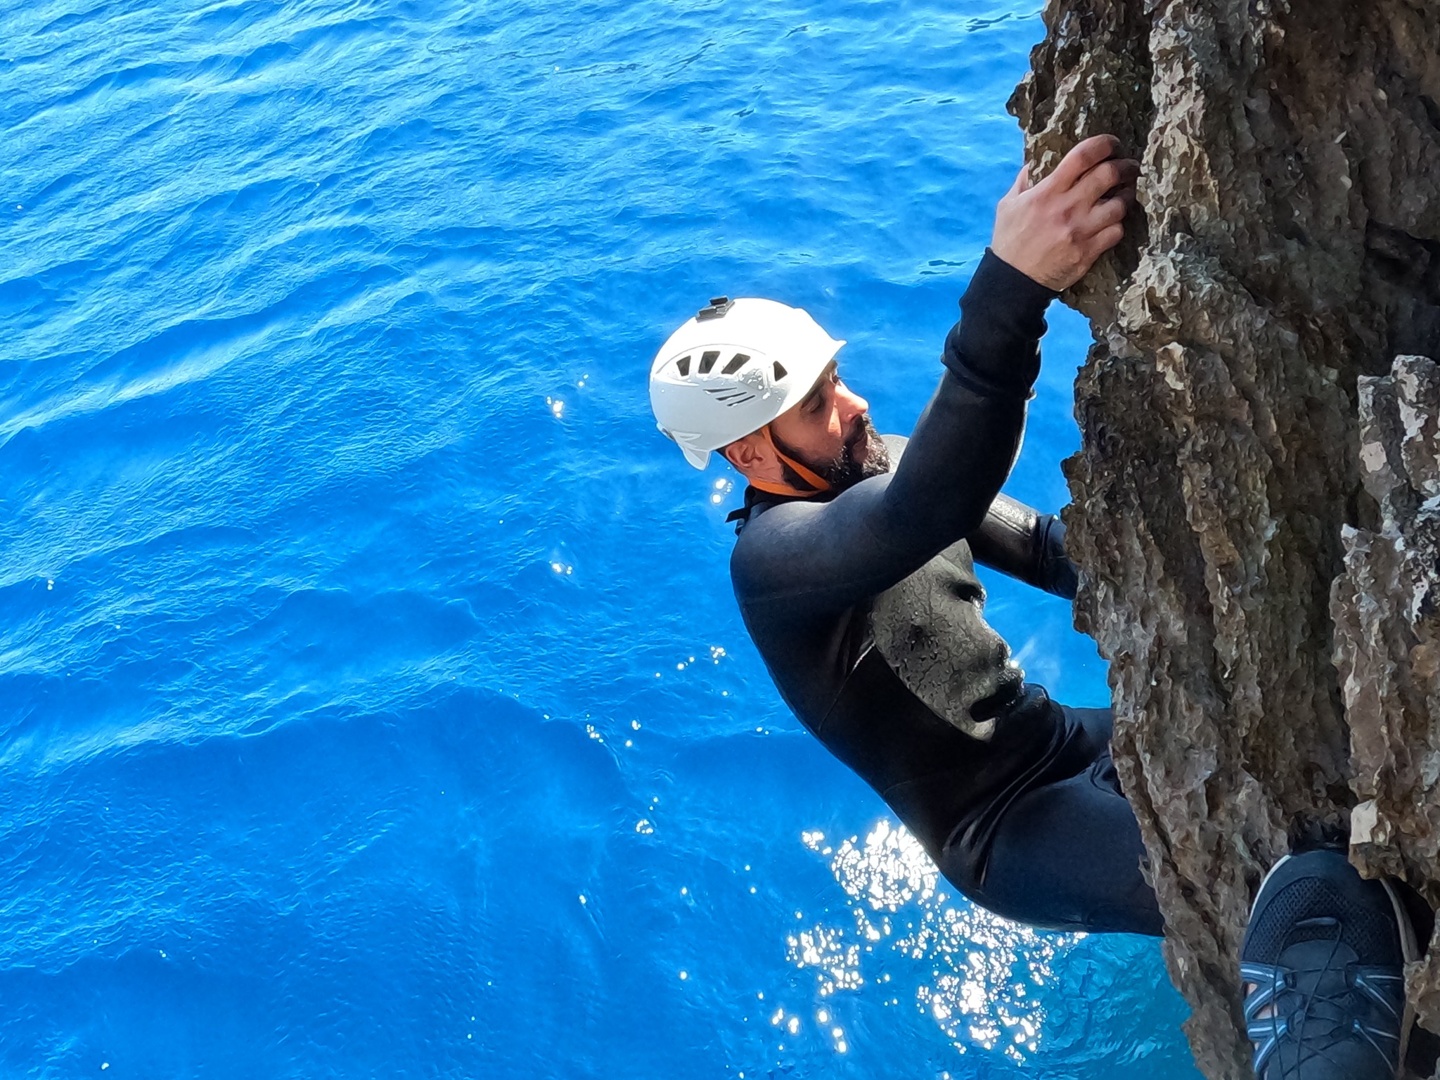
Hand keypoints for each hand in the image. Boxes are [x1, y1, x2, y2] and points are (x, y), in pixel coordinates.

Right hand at [990, 134, 1139, 290]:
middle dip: (1125, 166)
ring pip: (1120, 205)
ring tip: (1124, 195)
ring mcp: (1080, 231)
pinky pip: (1116, 232)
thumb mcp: (1008, 205)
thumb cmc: (1009, 240)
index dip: (1103, 144)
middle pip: (1109, 175)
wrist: (1013, 281)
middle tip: (1128, 167)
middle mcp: (1067, 208)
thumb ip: (1024, 181)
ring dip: (1126, 197)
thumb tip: (1035, 161)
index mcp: (1047, 192)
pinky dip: (1118, 225)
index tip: (1111, 144)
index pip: (1082, 156)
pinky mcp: (1088, 252)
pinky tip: (1113, 222)